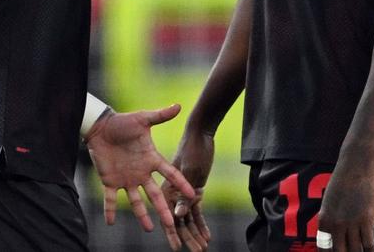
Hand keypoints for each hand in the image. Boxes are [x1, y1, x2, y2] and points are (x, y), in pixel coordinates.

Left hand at [85, 104, 197, 249]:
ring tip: (150, 229)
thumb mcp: (143, 119)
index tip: (193, 194)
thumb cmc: (123, 122)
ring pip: (136, 201)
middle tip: (172, 223)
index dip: (181, 184)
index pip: (170, 174)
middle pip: (155, 194)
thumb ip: (160, 115)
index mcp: (151, 159)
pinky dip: (110, 210)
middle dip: (164, 209)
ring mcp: (126, 179)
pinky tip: (111, 222)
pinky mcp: (109, 181)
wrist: (101, 127)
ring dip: (142, 215)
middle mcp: (141, 173)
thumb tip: (179, 105)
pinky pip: (110, 199)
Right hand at [165, 129, 213, 250]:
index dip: (173, 233)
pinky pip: (197, 211)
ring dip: (196, 233)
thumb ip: (184, 194)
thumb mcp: (190, 169)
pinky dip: (201, 223)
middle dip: (187, 237)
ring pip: (189, 219)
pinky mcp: (195, 190)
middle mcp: (172, 194)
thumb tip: (179, 215)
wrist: (200, 133)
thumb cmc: (192, 147)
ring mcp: (184, 194)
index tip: (177, 247)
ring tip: (203, 249)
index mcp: (167, 190)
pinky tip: (207, 236)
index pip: (169, 216)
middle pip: (179, 221)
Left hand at [314, 159, 373, 251]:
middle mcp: (335, 225)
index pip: (324, 249)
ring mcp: (351, 224)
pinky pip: (369, 245)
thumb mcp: (330, 200)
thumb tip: (337, 232)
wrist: (356, 162)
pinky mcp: (367, 220)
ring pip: (355, 251)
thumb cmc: (345, 178)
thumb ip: (332, 218)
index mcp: (324, 220)